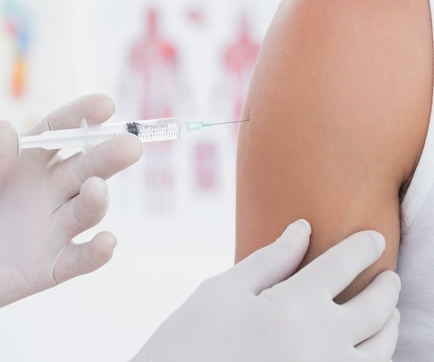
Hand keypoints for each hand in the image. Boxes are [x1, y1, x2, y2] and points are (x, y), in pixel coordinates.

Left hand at [0, 94, 142, 327]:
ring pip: (86, 210)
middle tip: (130, 145)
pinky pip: (79, 259)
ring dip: (97, 200)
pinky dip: (96, 254)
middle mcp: (46, 193)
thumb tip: (7, 128)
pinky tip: (106, 242)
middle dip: (108, 156)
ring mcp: (51, 230)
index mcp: (24, 164)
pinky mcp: (49, 267)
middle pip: (85, 168)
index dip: (82, 117)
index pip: (59, 133)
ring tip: (96, 188)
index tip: (105, 104)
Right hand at [131, 220, 400, 361]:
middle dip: (387, 286)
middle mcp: (320, 344)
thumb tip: (302, 230)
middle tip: (387, 274)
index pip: (343, 265)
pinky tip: (365, 346)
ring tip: (387, 310)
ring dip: (390, 324)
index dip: (363, 246)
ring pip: (382, 349)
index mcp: (291, 307)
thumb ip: (269, 260)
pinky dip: (374, 357)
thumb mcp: (221, 291)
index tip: (372, 238)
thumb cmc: (188, 341)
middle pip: (375, 308)